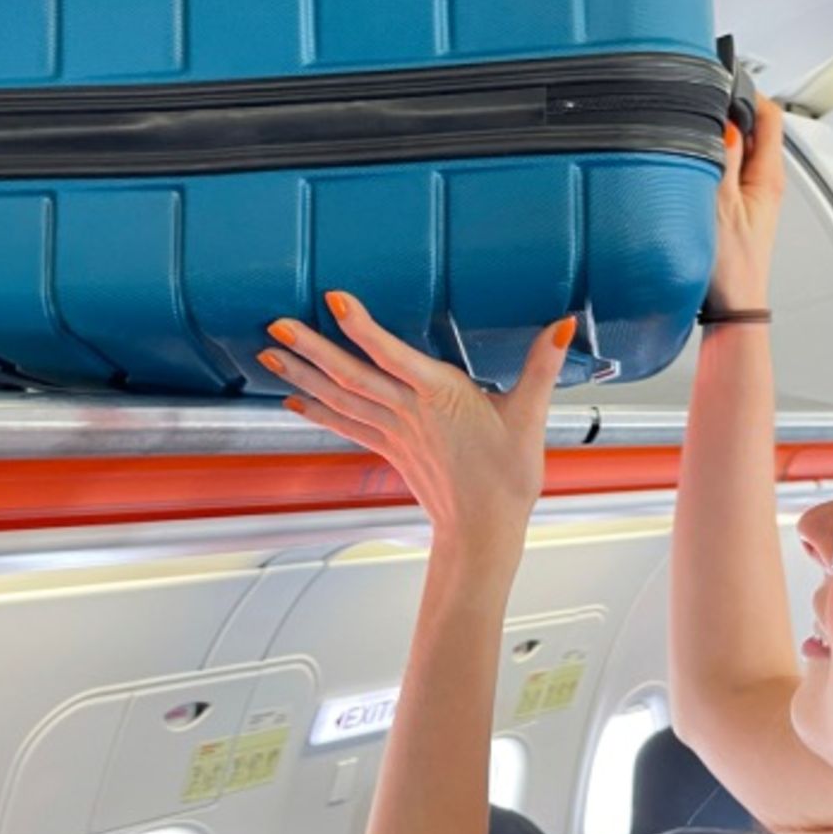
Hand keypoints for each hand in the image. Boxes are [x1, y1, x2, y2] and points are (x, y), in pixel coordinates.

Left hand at [262, 292, 574, 583]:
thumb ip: (541, 367)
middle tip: (277, 323)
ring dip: (303, 373)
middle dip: (312, 348)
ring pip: (340, 397)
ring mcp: (393, 432)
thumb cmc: (506, 479)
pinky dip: (316, 409)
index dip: (363, 328)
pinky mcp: (388, 448)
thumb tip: (562, 325)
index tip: (336, 300)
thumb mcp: (530, 418)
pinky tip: (292, 396)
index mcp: (440, 396)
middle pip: (351, 375)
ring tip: (270, 352)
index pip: (393, 355)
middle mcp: (408, 412)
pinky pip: (345, 424)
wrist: (485, 533)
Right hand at [708, 96, 787, 311]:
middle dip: (724, 111)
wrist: (731, 308)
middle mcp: (763, 182)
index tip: (720, 81)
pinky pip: (723, 170)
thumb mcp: (721, 208)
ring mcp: (749, 194)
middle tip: (695, 105)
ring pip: (734, 149)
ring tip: (687, 134)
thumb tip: (722, 122)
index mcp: (767, 177)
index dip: (747, 91)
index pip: (770, 115)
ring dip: (713, 137)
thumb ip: (722, 161)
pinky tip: (688, 168)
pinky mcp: (734, 207)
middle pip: (750, 127)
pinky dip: (706, 160)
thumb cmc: (731, 271)